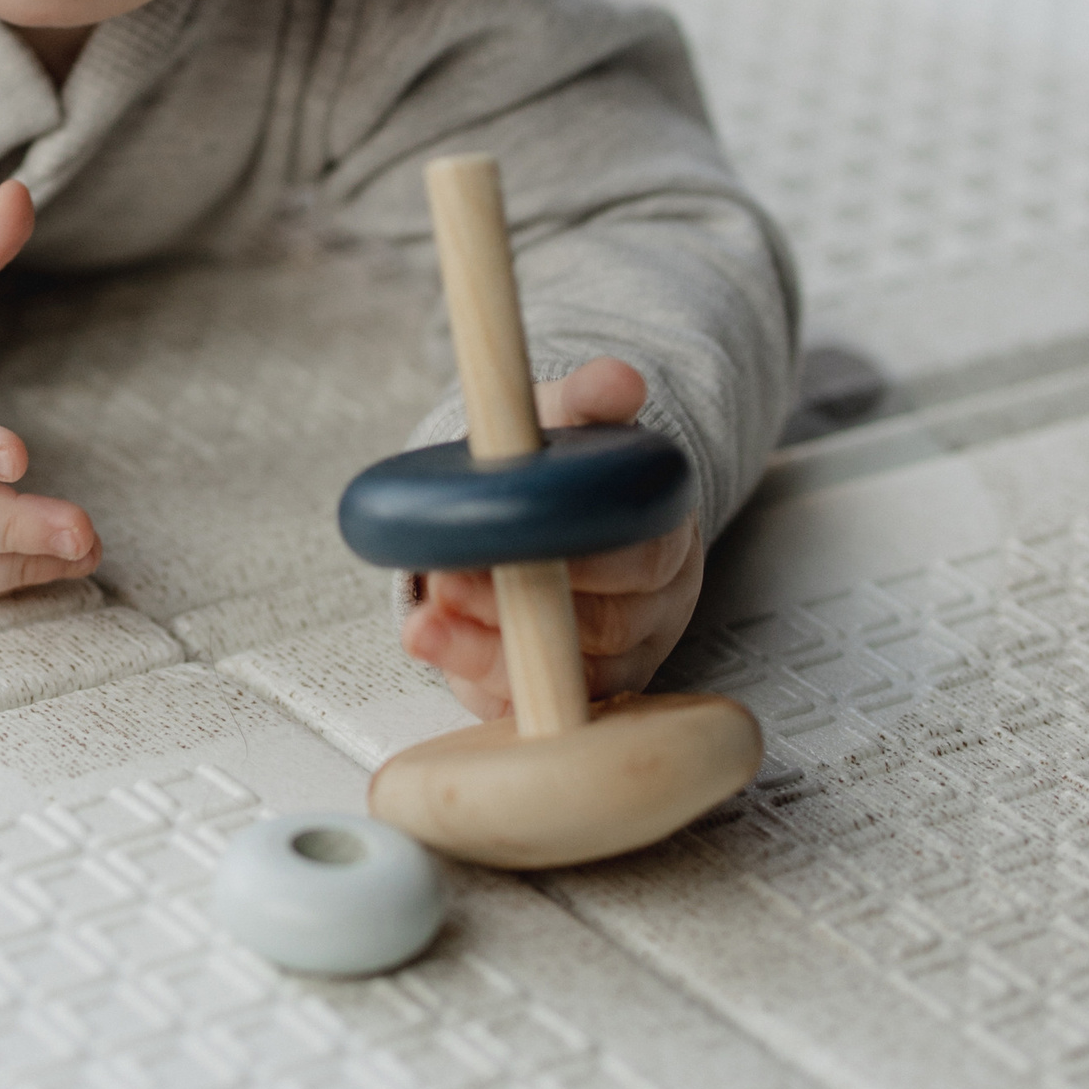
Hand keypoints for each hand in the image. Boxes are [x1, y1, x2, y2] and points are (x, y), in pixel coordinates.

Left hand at [399, 357, 702, 720]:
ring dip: (485, 655)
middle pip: (603, 628)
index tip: (503, 544)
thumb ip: (589, 400)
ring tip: (424, 626)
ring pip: (566, 681)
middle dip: (517, 612)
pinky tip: (436, 654)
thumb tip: (619, 379)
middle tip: (446, 588)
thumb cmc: (563, 467)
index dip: (577, 560)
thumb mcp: (571, 421)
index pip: (639, 557)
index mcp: (664, 536)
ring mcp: (617, 658)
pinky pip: (532, 708)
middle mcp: (652, 607)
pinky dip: (480, 684)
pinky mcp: (568, 693)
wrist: (551, 507)